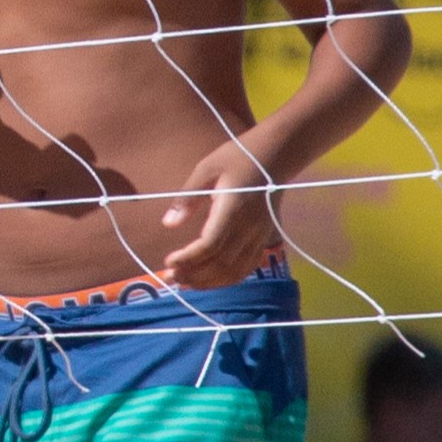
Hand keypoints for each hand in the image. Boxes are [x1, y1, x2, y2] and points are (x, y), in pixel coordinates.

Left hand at [160, 137, 278, 287]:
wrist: (274, 158)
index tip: (169, 262)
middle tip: (170, 277)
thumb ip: (188, 197)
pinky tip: (209, 280)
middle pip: (222, 262)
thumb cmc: (236, 159)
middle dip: (194, 274)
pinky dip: (227, 279)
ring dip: (210, 281)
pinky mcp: (264, 239)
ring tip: (186, 282)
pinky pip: (247, 267)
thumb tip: (168, 223)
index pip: (211, 244)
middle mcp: (249, 227)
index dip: (189, 258)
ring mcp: (259, 235)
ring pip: (235, 270)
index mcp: (233, 208)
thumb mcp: (206, 169)